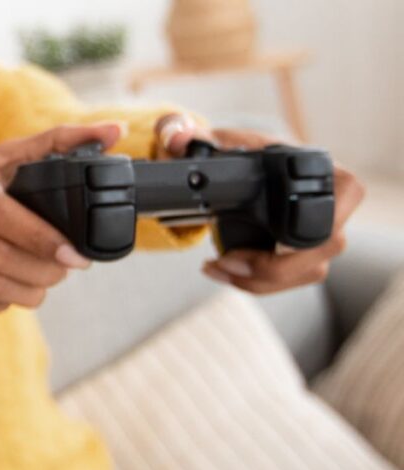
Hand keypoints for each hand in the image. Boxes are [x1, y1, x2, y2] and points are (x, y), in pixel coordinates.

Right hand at [0, 123, 125, 312]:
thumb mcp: (0, 156)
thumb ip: (58, 142)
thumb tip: (116, 132)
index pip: (2, 216)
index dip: (43, 240)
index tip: (78, 254)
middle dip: (45, 269)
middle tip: (68, 266)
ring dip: (30, 290)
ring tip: (48, 279)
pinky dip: (5, 301)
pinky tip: (17, 287)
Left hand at [198, 129, 361, 293]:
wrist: (239, 174)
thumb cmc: (237, 153)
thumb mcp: (209, 140)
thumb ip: (184, 131)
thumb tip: (176, 137)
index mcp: (321, 166)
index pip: (345, 194)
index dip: (317, 220)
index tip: (275, 239)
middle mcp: (333, 203)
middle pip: (325, 247)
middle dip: (273, 266)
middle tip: (226, 262)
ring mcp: (323, 235)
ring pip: (309, 272)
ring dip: (259, 280)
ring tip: (217, 268)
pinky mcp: (306, 259)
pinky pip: (291, 281)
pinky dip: (256, 284)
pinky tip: (226, 273)